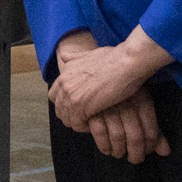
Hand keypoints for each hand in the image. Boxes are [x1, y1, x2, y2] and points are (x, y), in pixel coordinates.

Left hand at [47, 27, 170, 130]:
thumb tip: (64, 56)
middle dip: (72, 115)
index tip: (79, 107)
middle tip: (87, 117)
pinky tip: (97, 123)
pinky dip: (85, 127)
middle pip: (59, 109)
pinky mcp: (79, 106)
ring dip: (79, 122)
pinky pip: (76, 124)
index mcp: (65, 72)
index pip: (54, 96)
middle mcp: (64, 83)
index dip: (65, 104)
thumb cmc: (116, 58)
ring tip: (93, 121)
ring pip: (67, 119)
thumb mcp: (90, 54)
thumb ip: (75, 57)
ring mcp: (70, 95)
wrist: (127, 63)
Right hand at [87, 92, 168, 161]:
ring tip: (119, 153)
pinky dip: (103, 145)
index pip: (151, 131)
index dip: (150, 146)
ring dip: (119, 150)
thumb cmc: (122, 85)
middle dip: (136, 153)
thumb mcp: (142, 101)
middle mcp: (126, 102)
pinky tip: (107, 148)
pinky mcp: (90, 108)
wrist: (100, 68)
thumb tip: (165, 152)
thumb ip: (153, 128)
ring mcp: (107, 105)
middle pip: (135, 137)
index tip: (147, 151)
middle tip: (135, 158)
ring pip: (117, 137)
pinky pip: (99, 132)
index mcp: (141, 99)